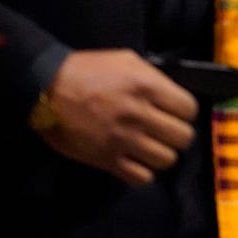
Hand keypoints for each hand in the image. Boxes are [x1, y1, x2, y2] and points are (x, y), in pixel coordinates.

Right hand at [35, 49, 197, 185]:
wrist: (48, 89)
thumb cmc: (88, 70)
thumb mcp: (127, 60)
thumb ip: (153, 77)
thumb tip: (171, 94)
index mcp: (148, 87)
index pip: (189, 109)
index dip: (185, 112)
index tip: (176, 113)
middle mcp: (140, 115)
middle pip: (183, 137)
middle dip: (179, 135)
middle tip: (167, 132)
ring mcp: (124, 140)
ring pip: (167, 159)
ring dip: (163, 154)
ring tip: (152, 148)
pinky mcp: (107, 160)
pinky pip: (141, 177)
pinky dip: (144, 173)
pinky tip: (137, 162)